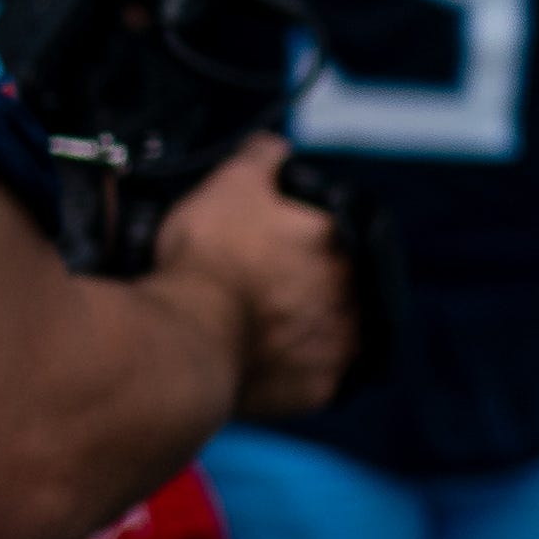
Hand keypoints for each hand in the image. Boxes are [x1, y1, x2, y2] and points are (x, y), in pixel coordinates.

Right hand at [149, 135, 353, 419]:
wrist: (184, 339)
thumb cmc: (207, 260)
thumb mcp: (230, 185)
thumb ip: (262, 158)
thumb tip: (275, 149)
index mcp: (342, 244)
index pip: (334, 234)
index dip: (299, 237)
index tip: (269, 247)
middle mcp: (355, 295)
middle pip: (336, 284)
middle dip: (303, 285)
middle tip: (258, 289)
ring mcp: (341, 345)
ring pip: (333, 332)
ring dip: (304, 328)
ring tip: (258, 326)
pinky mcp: (320, 389)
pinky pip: (313, 378)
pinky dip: (291, 370)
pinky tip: (263, 360)